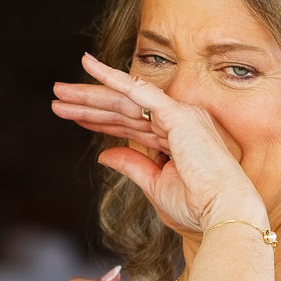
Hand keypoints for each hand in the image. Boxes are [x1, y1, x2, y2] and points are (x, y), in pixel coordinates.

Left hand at [50, 53, 265, 236]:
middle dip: (90, 105)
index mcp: (175, 140)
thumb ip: (132, 166)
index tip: (76, 118)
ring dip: (90, 96)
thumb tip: (105, 155)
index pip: (131, 125)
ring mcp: (179, 115)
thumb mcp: (155, 187)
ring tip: (60, 93)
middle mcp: (177, 122)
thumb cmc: (198, 206)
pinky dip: (114, 77)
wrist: (222, 213)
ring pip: (124, 101)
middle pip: (124, 110)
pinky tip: (90, 67)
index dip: (101, 122)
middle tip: (58, 98)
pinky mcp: (177, 115)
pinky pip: (139, 91)